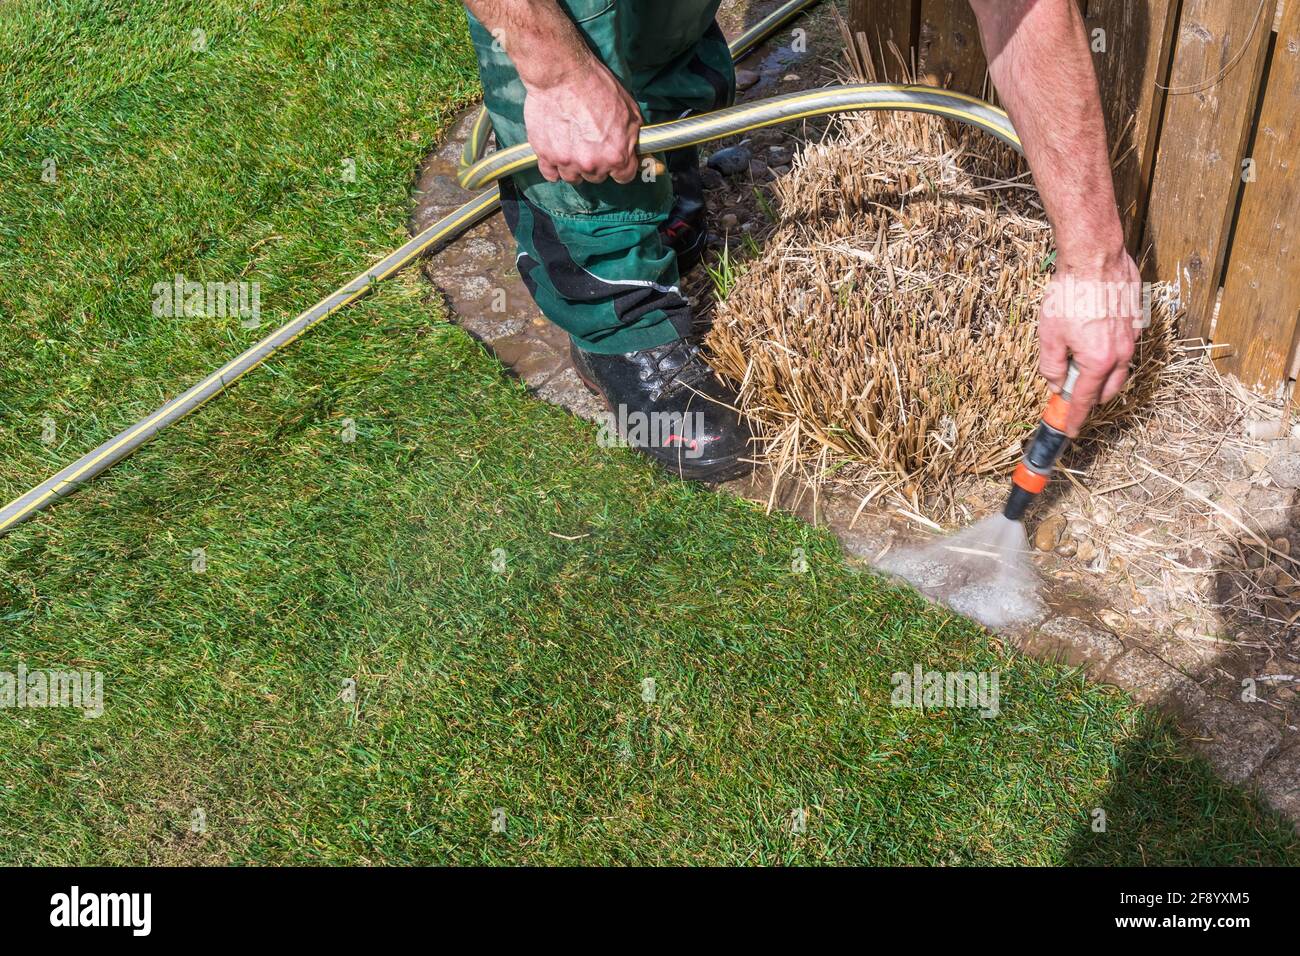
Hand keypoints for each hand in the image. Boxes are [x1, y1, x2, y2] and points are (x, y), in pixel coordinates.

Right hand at [523, 59, 641, 184]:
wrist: (562, 74)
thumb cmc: (596, 86)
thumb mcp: (630, 109)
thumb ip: (632, 137)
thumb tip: (634, 150)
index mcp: (616, 155)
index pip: (624, 177)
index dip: (621, 166)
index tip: (615, 159)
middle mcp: (592, 164)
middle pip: (597, 177)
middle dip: (596, 163)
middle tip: (590, 142)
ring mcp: (567, 162)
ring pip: (573, 177)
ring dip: (574, 166)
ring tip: (572, 145)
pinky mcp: (546, 155)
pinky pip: (551, 174)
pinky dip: (554, 166)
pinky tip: (557, 153)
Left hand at [1037, 249, 1141, 436]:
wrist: (1096, 257)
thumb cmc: (1069, 294)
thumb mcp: (1049, 335)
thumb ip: (1050, 365)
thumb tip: (1054, 384)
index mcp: (1098, 362)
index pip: (1084, 400)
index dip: (1075, 418)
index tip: (1070, 430)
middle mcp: (1121, 353)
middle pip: (1108, 390)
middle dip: (1091, 398)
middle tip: (1071, 396)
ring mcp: (1133, 337)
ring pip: (1120, 370)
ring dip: (1102, 376)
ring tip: (1082, 369)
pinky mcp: (1137, 321)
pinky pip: (1125, 347)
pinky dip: (1111, 354)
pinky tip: (1096, 341)